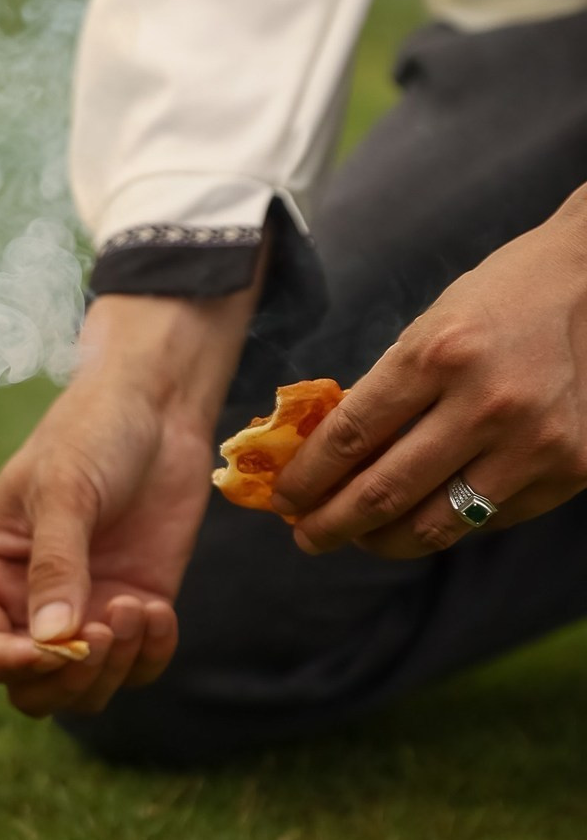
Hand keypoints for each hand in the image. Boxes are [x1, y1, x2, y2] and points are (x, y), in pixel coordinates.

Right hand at [0, 286, 258, 716]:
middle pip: (29, 686)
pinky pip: (136, 669)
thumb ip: (56, 566)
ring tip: (135, 608)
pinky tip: (159, 609)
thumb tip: (51, 642)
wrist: (157, 409)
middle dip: (66, 676)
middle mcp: (26, 602)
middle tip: (102, 630)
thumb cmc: (91, 434)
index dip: (3, 662)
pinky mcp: (132, 611)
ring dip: (110, 668)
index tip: (48, 650)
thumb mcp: (63, 491)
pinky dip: (150, 655)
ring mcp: (82, 612)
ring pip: (82, 689)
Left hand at [274, 187, 586, 557]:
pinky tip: (421, 517)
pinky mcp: (574, 469)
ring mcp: (537, 443)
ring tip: (358, 539)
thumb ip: (383, 393)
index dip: (306, 478)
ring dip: (384, 541)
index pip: (350, 437)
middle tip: (307, 537)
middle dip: (333, 523)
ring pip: (438, 524)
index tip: (281, 499)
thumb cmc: (499, 298)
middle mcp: (489, 404)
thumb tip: (325, 458)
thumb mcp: (427, 328)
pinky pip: (491, 518)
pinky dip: (447, 524)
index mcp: (439, 356)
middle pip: (386, 492)